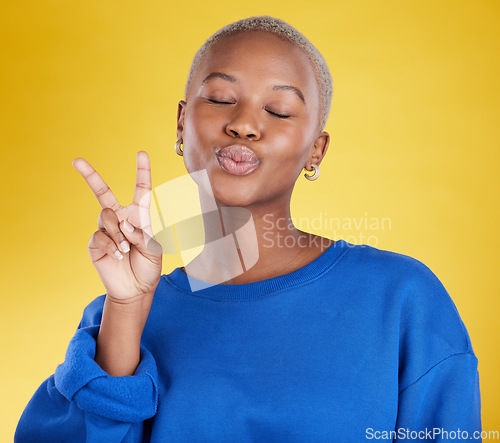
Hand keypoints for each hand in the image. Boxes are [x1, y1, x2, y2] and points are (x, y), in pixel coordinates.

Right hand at [72, 151, 162, 302]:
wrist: (136, 289)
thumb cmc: (148, 267)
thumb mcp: (155, 250)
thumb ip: (142, 234)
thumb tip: (124, 224)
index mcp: (139, 215)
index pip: (141, 190)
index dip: (142, 171)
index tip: (141, 153)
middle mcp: (120, 218)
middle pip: (102, 192)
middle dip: (90, 176)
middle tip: (76, 161)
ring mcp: (105, 230)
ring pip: (106, 217)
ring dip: (119, 233)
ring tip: (127, 250)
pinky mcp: (95, 244)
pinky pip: (99, 236)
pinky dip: (112, 246)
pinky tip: (118, 255)